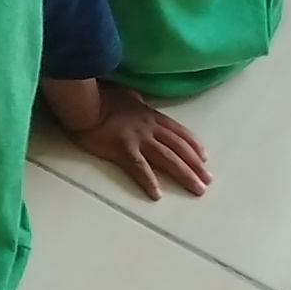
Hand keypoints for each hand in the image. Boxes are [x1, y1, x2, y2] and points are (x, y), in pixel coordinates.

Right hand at [65, 84, 211, 200]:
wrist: (82, 100)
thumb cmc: (100, 96)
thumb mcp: (125, 94)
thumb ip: (135, 101)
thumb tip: (139, 101)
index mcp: (149, 115)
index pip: (178, 132)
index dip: (193, 146)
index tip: (204, 158)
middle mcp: (149, 127)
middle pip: (178, 148)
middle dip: (195, 165)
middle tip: (208, 180)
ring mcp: (137, 138)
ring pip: (167, 158)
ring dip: (184, 174)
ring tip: (197, 189)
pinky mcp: (122, 148)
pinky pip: (139, 167)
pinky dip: (149, 180)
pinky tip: (157, 194)